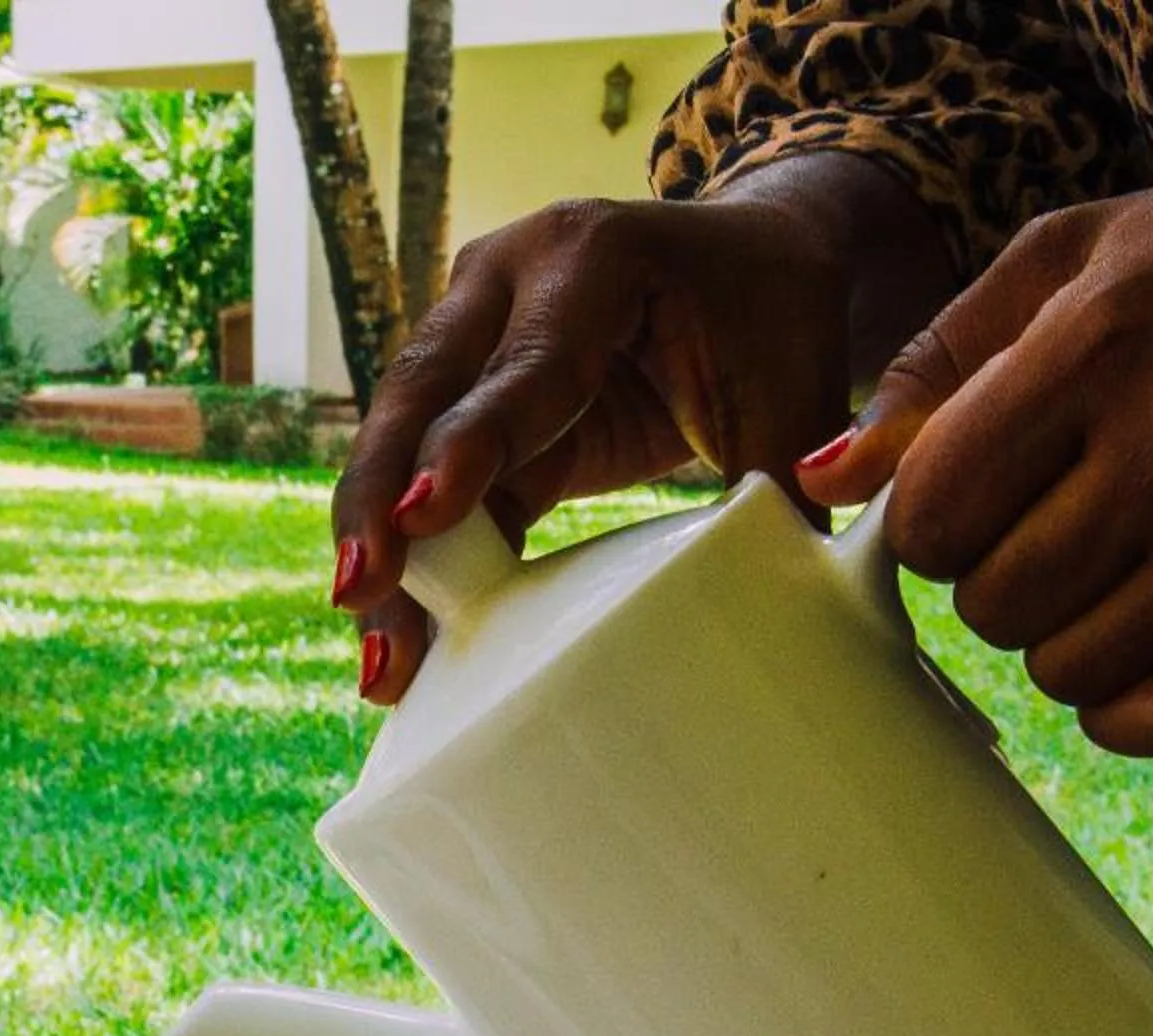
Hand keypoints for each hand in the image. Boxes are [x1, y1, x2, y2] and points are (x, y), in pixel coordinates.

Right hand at [331, 156, 949, 704]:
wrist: (752, 263)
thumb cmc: (775, 324)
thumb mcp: (793, 399)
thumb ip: (785, 489)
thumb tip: (794, 617)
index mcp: (594, 257)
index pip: (524, 368)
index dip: (471, 446)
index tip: (425, 517)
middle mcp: (507, 277)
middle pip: (420, 395)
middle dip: (380, 504)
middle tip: (358, 596)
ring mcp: (468, 327)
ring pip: (398, 441)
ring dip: (377, 548)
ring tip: (379, 661)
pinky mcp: (463, 393)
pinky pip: (422, 480)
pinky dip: (410, 558)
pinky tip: (398, 639)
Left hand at [801, 97, 1152, 755]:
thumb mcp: (1088, 251)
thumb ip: (942, 358)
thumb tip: (827, 472)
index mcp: (1099, 345)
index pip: (931, 509)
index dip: (927, 517)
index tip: (966, 494)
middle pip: (988, 600)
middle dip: (991, 572)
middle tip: (1048, 519)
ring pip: (1060, 670)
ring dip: (1057, 635)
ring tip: (1106, 563)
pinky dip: (1126, 706)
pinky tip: (1138, 639)